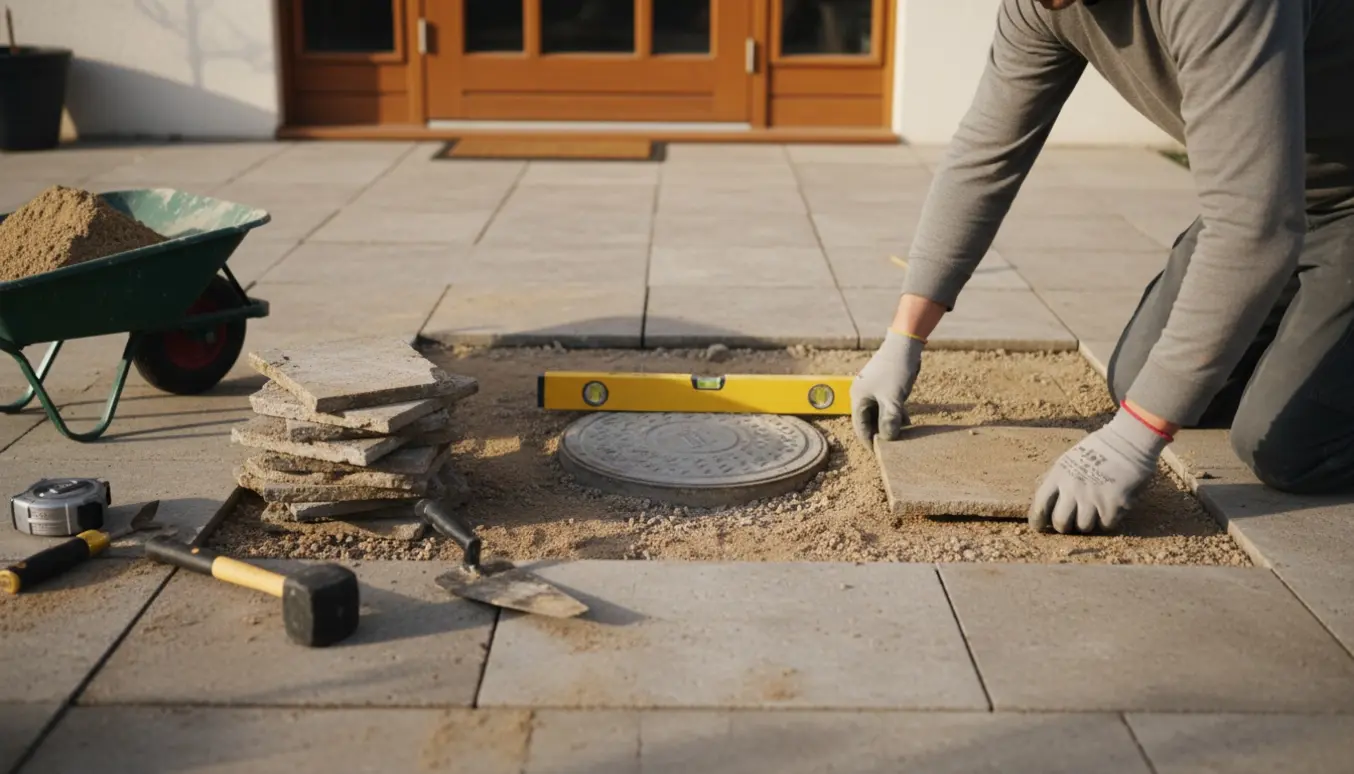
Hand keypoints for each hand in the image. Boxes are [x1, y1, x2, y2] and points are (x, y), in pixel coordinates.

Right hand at [850, 330, 924, 444]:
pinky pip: (887, 405)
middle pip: (869, 420)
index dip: (870, 441)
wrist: (904, 345)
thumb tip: (888, 438)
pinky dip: (895, 414)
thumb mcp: (893, 399)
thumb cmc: (895, 371)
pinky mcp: (884, 386)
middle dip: (880, 433)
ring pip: (879, 413)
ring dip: (889, 424)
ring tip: (902, 436)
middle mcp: (863, 395)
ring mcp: (874, 390)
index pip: (860, 426)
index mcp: (858, 398)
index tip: (881, 454)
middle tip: (893, 447)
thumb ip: (889, 420)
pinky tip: (907, 421)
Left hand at [1028, 408, 1169, 533]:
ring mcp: (1093, 498)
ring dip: (1087, 523)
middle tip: (1070, 525)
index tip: (1038, 527)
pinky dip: (1108, 520)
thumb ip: (1057, 479)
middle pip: (1060, 523)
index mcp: (1059, 475)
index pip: (1040, 505)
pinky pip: (1106, 525)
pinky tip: (1111, 508)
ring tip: (1094, 512)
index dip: (1037, 520)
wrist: (1129, 441)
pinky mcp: (1113, 505)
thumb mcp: (1069, 459)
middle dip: (1064, 527)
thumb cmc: (1099, 449)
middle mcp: (1073, 488)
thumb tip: (1047, 501)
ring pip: (1083, 527)